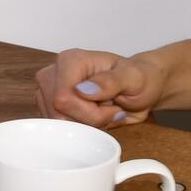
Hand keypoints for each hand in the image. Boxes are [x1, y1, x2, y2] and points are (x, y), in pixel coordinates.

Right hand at [35, 49, 170, 127]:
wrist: (141, 88)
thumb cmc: (139, 79)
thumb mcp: (134, 78)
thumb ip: (111, 82)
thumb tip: (83, 90)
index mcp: (70, 60)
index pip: (63, 98)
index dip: (90, 112)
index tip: (113, 107)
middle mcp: (54, 74)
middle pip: (59, 113)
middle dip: (89, 120)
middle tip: (110, 108)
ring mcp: (50, 92)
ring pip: (60, 124)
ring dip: (86, 125)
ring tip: (103, 110)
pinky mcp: (52, 107)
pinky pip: (63, 130)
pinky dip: (82, 129)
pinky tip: (94, 116)